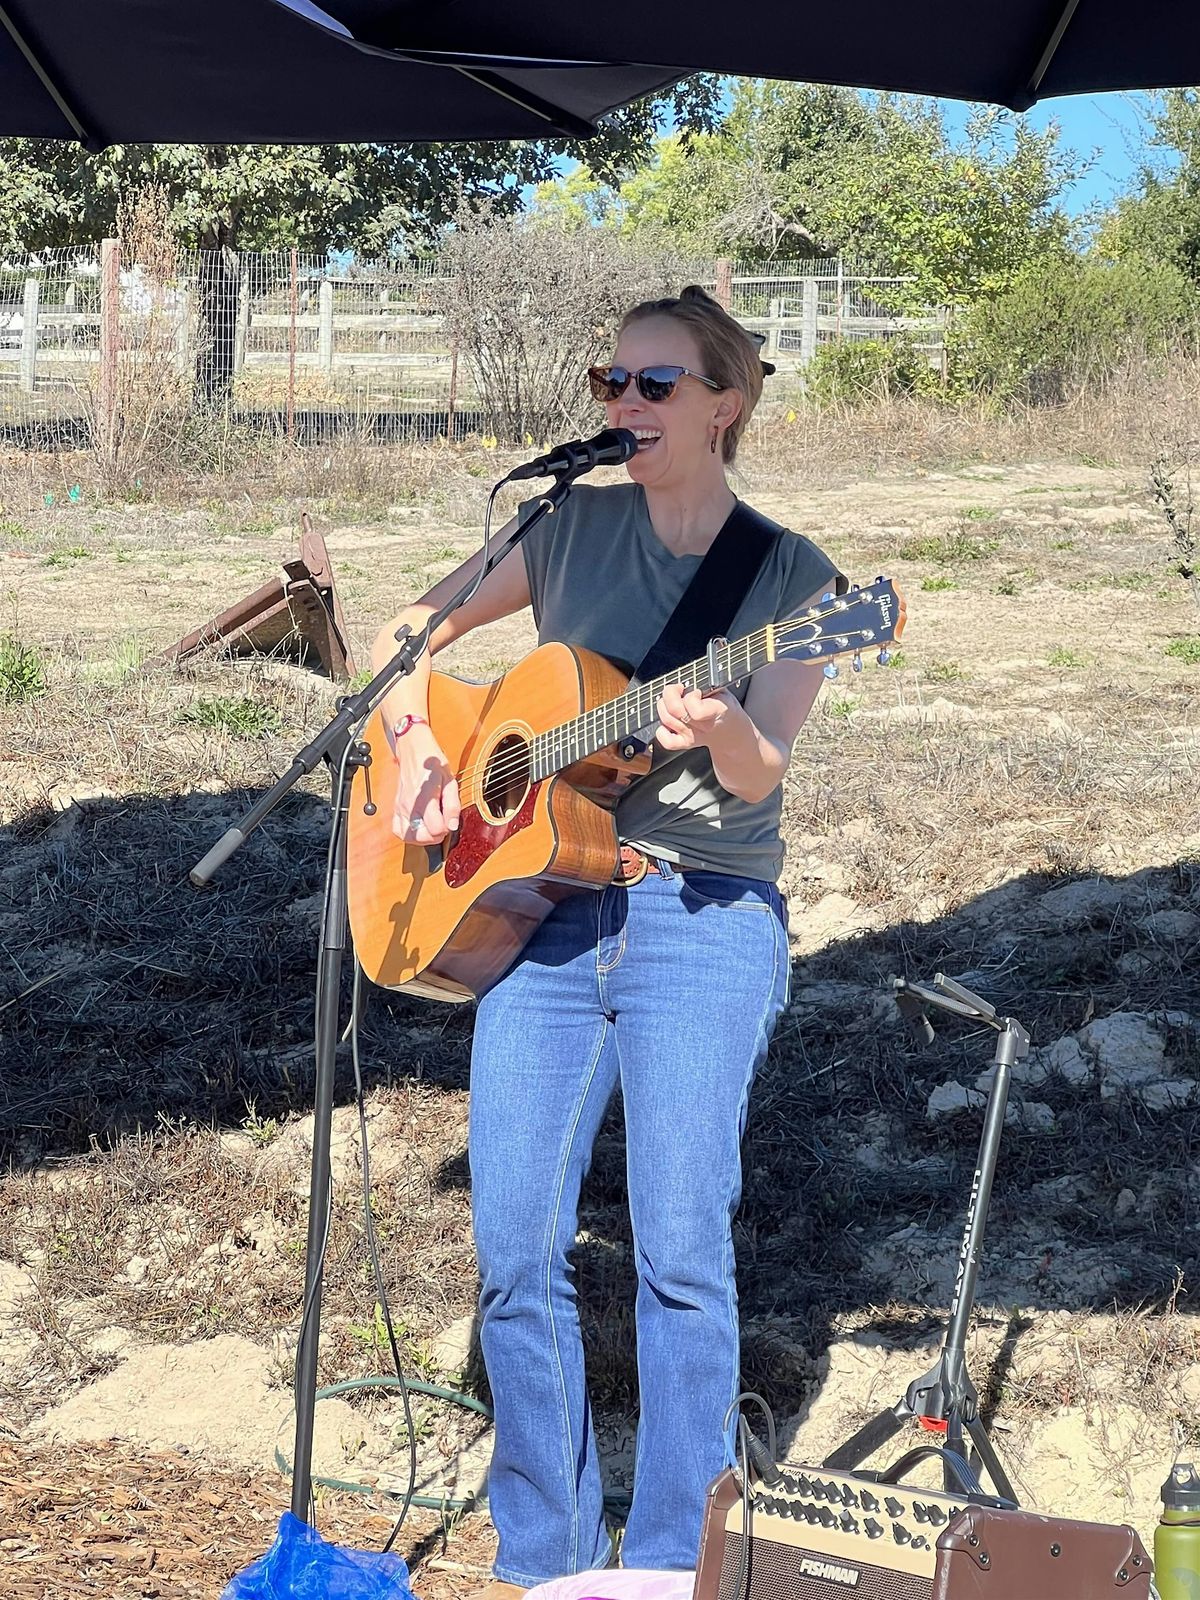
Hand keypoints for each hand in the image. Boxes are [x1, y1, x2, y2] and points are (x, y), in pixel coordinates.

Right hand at [392, 726, 460, 843]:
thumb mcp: (450, 781)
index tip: (450, 819)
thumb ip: (453, 805)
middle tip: (442, 825)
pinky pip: (397, 829)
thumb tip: (452, 826)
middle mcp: (409, 805)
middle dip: (435, 836)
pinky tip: (419, 826)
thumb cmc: (433, 764)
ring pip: (407, 837)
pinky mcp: (396, 807)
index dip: (446, 828)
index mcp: (425, 797)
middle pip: (420, 837)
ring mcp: (400, 807)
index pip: (435, 828)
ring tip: (431, 827)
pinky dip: (408, 834)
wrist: (414, 751)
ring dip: (422, 838)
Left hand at [655, 682, 741, 752]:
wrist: (730, 728)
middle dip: (671, 693)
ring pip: (667, 719)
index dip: (691, 696)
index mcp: (717, 711)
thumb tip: (687, 682)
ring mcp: (693, 736)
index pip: (695, 709)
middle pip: (675, 710)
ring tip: (674, 700)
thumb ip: (706, 686)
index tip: (696, 690)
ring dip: (664, 706)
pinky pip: (667, 741)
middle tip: (680, 689)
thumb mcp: (722, 690)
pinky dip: (661, 731)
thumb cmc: (723, 705)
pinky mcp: (685, 743)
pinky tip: (668, 722)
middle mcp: (703, 727)